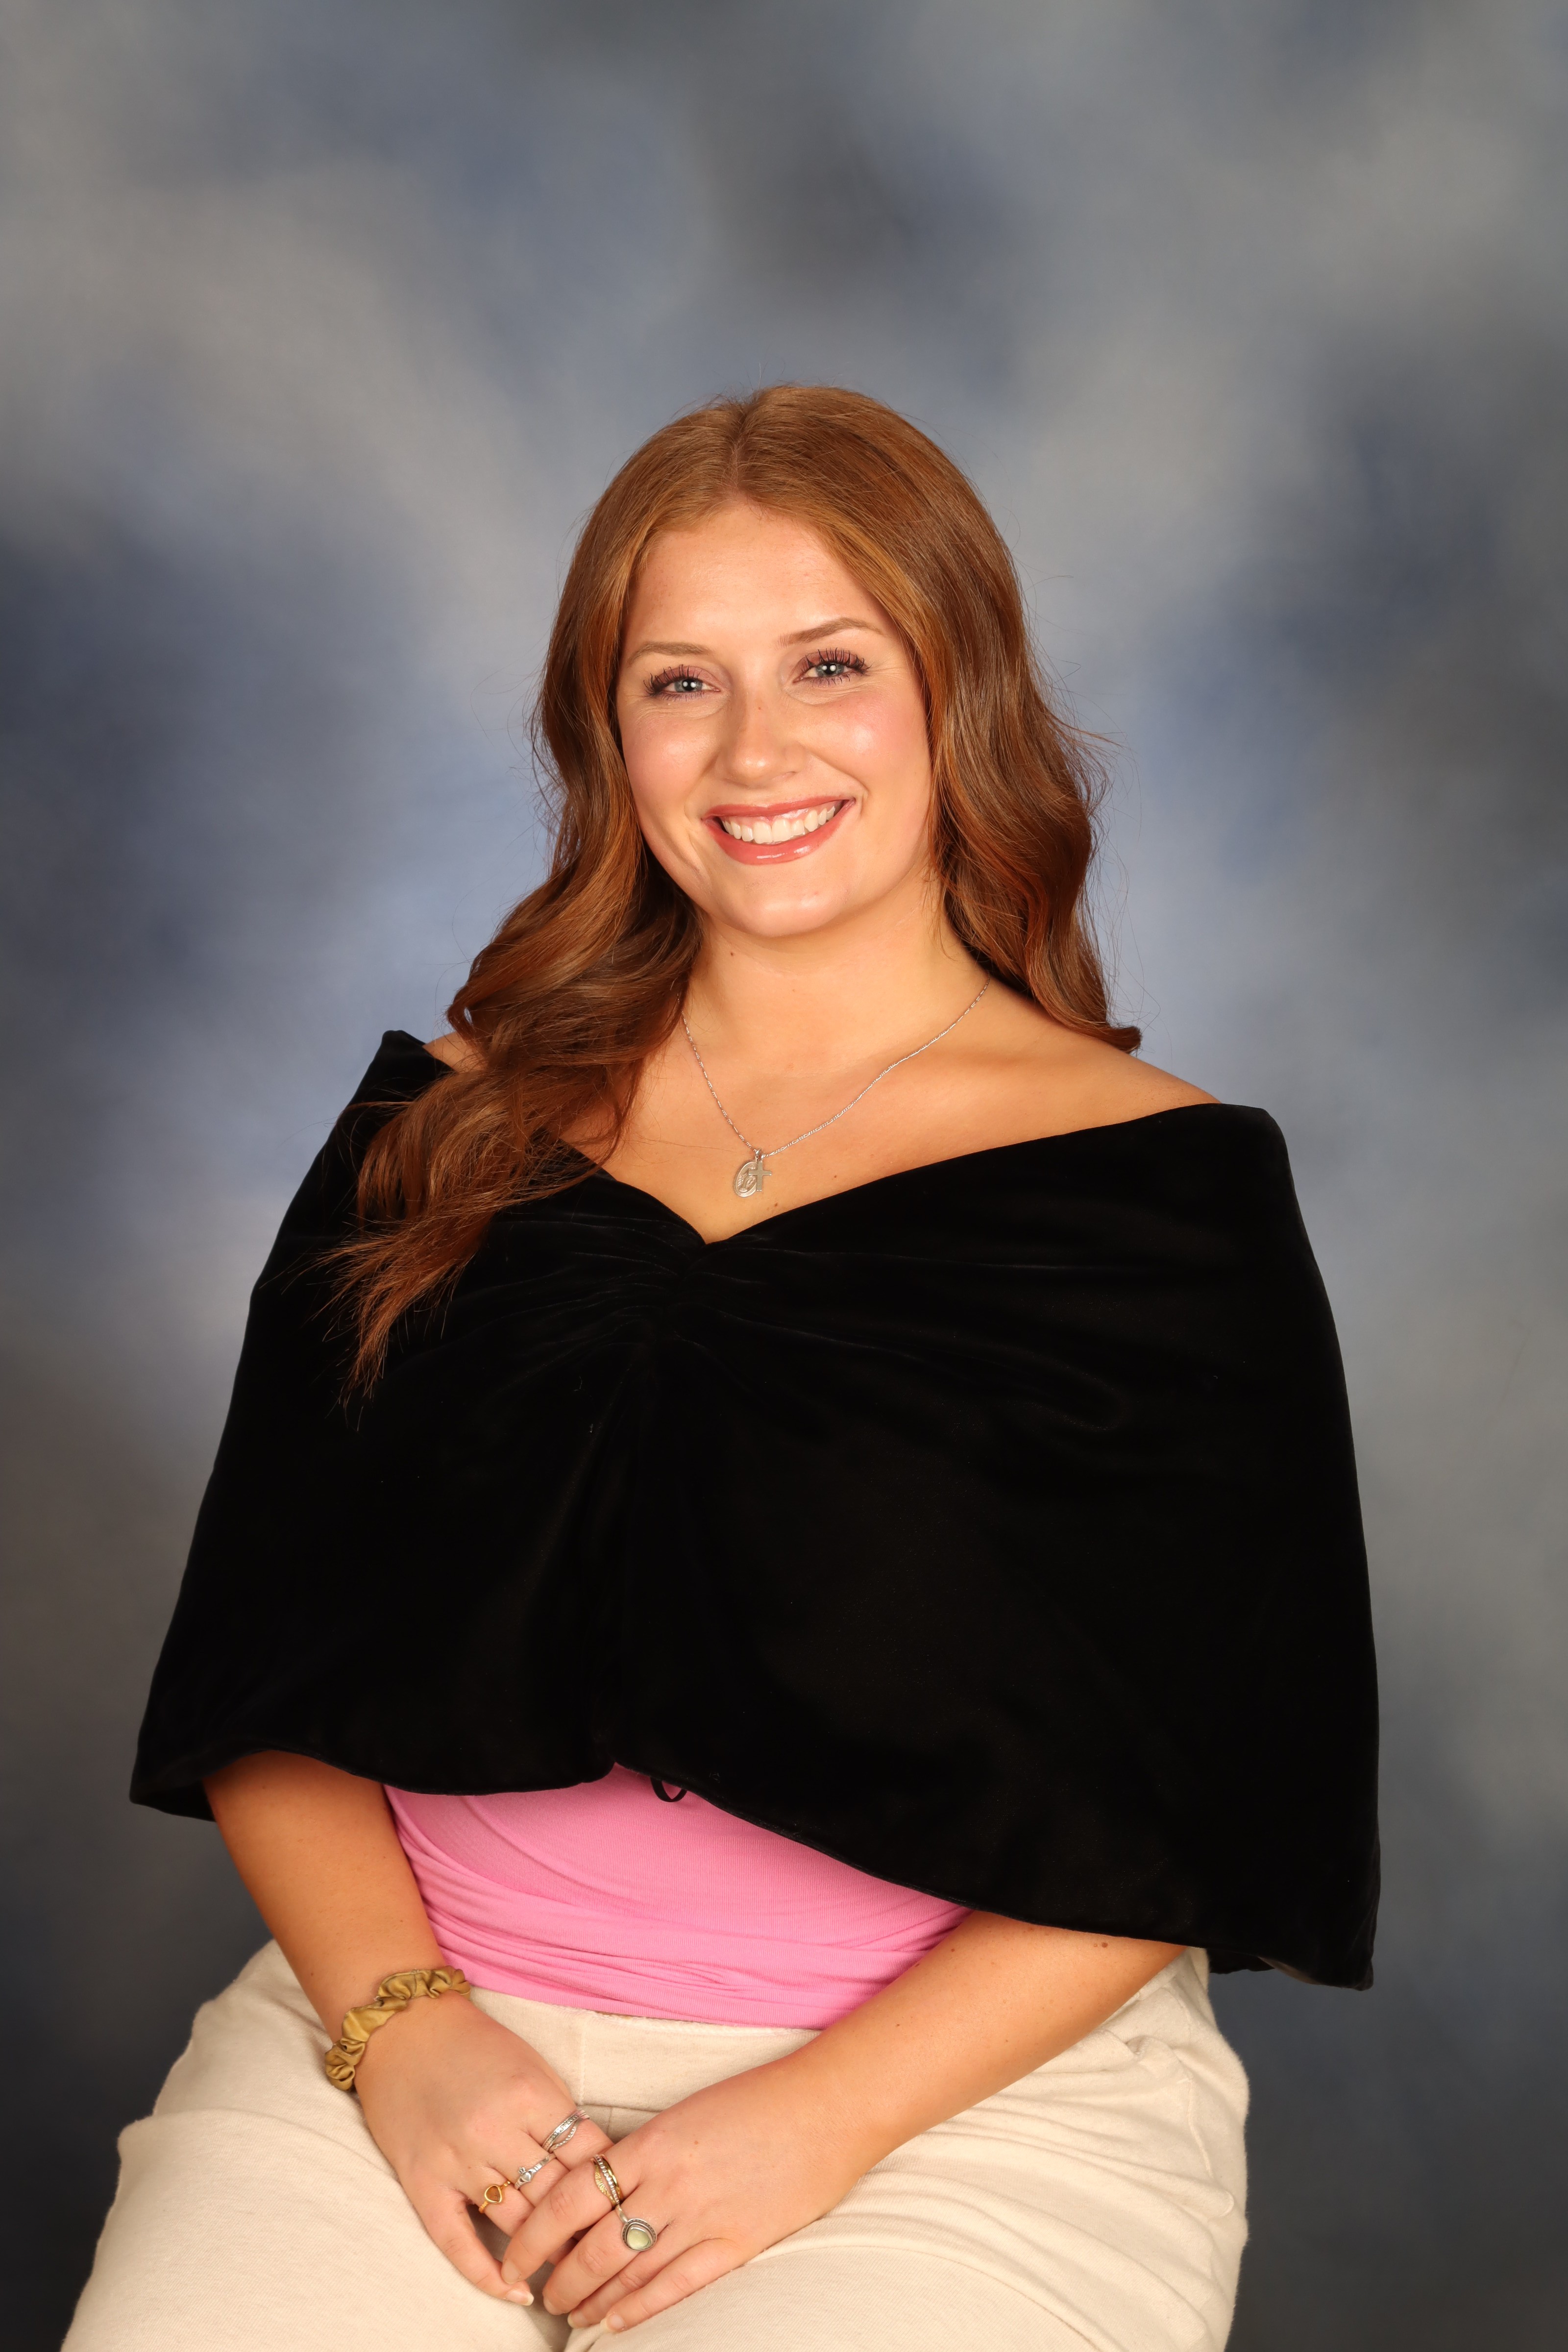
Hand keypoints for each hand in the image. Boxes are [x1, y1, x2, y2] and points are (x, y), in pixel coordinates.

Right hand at [353, 1991, 611, 2303]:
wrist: (403, 2028)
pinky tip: (515, 2291)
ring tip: (574, 2271)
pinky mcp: (423, 2183)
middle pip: (555, 2196)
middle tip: (608, 2248)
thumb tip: (595, 2166)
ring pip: (515, 2223)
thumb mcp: (531, 2066)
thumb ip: (560, 2114)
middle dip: (586, 2225)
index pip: (587, 2157)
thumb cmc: (476, 2045)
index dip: (610, 2186)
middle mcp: (494, 2131)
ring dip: (547, 2251)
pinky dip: (486, 2275)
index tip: (625, 2206)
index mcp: (530, 2096)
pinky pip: (457, 2242)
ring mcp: (455, 2161)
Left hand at [501, 2050, 872, 2331]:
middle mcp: (671, 2182)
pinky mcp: (738, 2241)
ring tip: (568, 2314)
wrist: (828, 2106)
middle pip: (594, 2244)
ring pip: (630, 2272)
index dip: (537, 2231)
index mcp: (654, 2141)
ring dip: (592, 2300)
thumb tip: (608, 2183)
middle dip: (560, 2277)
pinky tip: (615, 2323)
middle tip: (541, 2294)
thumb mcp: (689, 2113)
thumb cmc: (760, 2099)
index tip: (517, 2251)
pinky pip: (678, 2285)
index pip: (572, 2194)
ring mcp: (705, 2215)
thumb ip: (649, 2149)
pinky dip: (640, 2309)